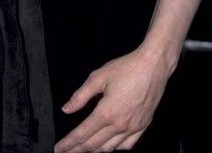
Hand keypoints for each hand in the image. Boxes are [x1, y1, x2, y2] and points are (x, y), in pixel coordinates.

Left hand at [53, 48, 169, 152]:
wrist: (153, 66)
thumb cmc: (126, 68)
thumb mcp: (98, 77)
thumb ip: (80, 96)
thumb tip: (66, 109)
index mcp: (106, 113)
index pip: (82, 134)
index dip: (69, 143)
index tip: (58, 148)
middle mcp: (120, 125)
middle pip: (94, 144)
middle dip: (78, 150)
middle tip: (65, 152)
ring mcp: (133, 128)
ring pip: (110, 148)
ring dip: (95, 151)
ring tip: (83, 150)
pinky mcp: (143, 126)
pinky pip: (127, 145)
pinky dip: (115, 148)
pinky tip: (109, 145)